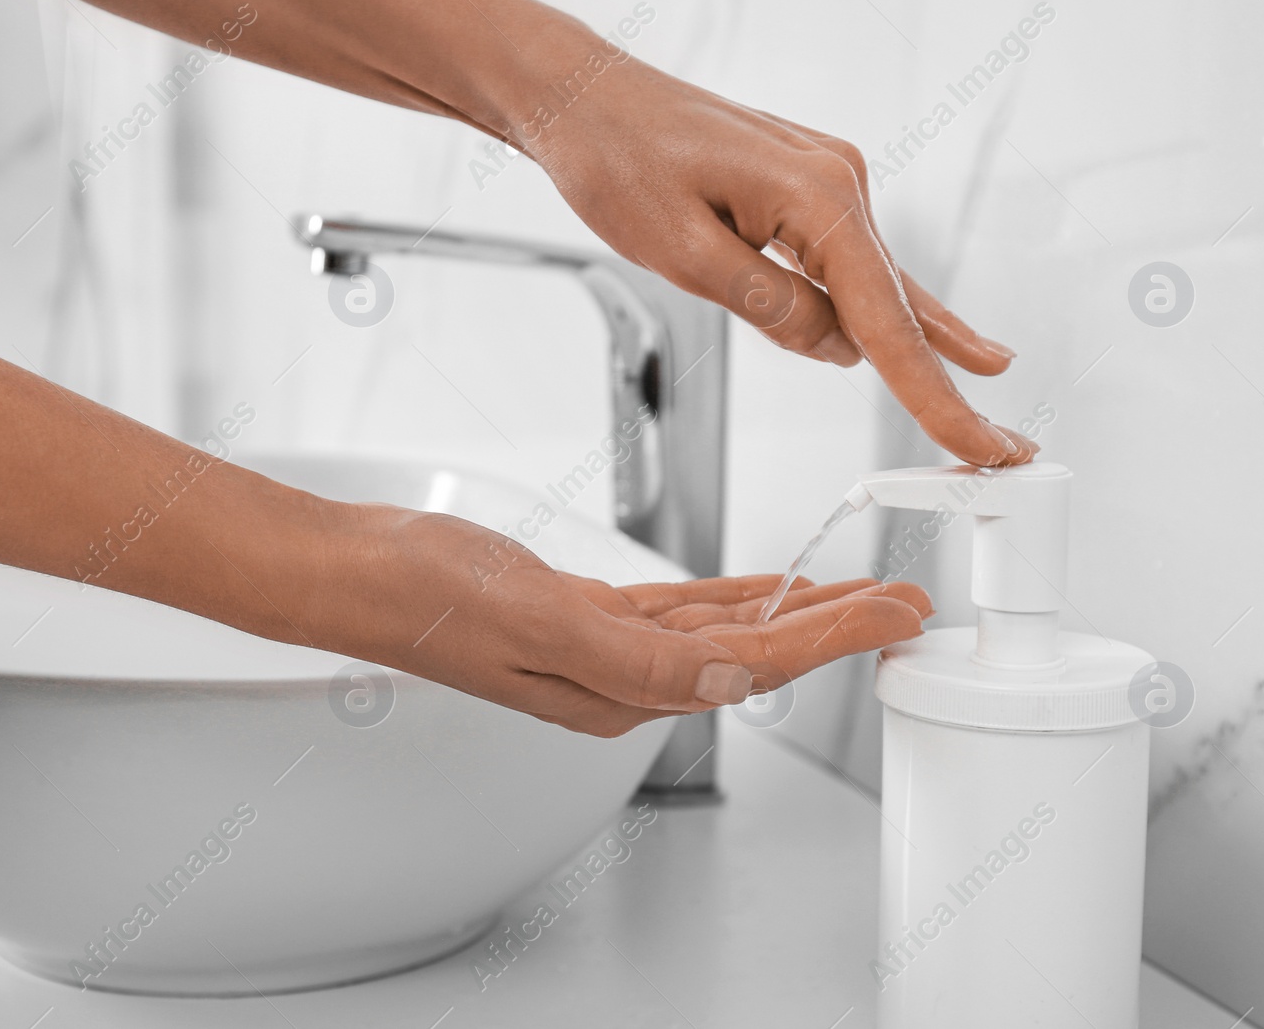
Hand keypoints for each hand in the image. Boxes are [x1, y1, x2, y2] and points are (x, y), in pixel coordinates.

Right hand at [303, 505, 929, 736]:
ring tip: (855, 590)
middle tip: (905, 603)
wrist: (358, 572)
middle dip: (836, 628)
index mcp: (616, 692)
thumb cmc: (427, 598)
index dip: (834, 638)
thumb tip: (732, 676)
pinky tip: (762, 586)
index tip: (896, 612)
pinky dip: (729, 597)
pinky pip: (679, 611)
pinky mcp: (583, 617)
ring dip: (793, 612)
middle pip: (755, 654)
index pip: (753, 666)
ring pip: (724, 632)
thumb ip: (637, 656)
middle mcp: (620, 681)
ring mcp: (602, 651)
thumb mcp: (538, 622)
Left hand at [527, 57, 1038, 467]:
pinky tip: (935, 336)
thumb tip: (835, 347)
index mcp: (816, 196)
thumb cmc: (617, 159)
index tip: (977, 446)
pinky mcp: (803, 187)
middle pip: (902, 307)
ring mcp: (825, 180)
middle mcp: (838, 181)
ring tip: (979, 409)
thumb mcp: (684, 254)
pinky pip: (853, 262)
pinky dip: (884, 308)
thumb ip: (769, 307)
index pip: (886, 321)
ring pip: (882, 287)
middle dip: (946, 386)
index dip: (934, 396)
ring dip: (920, 351)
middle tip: (1001, 449)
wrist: (583, 98)